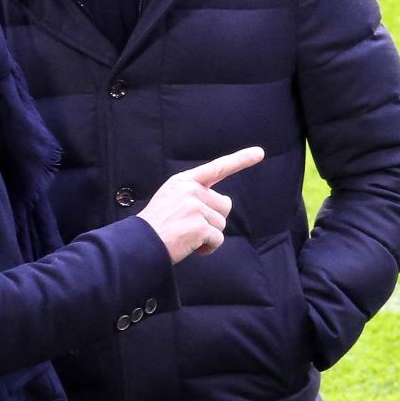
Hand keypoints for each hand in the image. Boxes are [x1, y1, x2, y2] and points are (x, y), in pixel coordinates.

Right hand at [135, 147, 265, 262]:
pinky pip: (217, 239)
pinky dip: (208, 248)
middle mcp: (191, 190)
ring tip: (186, 236)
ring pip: (221, 224)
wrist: (140, 243)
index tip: (259, 152)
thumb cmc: (157, 225)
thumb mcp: (172, 198)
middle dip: (214, 219)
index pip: (217, 167)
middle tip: (191, 226)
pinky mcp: (200, 226)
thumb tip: (224, 202)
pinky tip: (191, 247)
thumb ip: (195, 195)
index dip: (241, 160)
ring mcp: (195, 207)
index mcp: (184, 181)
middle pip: (225, 205)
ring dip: (208, 235)